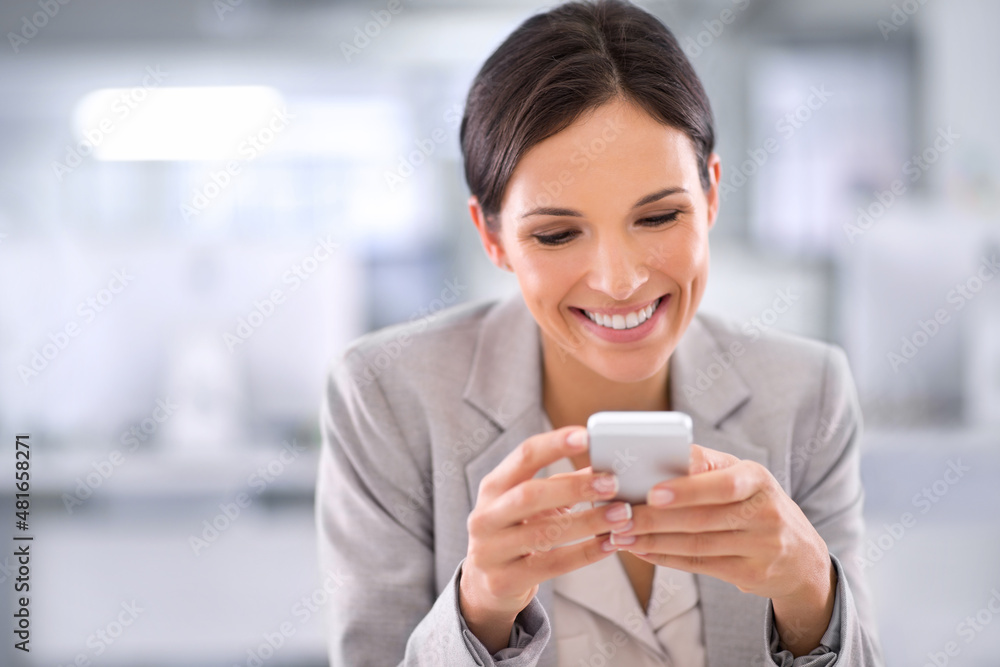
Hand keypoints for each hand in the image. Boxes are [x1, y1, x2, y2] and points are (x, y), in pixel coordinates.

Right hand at [459, 426, 631, 652]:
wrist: (486, 584)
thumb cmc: (516, 532)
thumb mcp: (529, 504)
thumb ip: (562, 484)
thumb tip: (603, 465)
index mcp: (493, 487)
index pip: (523, 457)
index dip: (554, 445)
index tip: (586, 435)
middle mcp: (485, 516)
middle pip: (529, 495)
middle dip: (573, 487)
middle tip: (612, 483)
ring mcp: (489, 551)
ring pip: (543, 533)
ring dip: (587, 522)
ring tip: (621, 515)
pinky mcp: (503, 581)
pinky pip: (550, 566)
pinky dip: (583, 554)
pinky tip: (608, 545)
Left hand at [610, 443, 835, 654]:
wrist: (801, 556)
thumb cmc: (754, 504)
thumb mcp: (742, 478)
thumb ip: (703, 468)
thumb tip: (649, 459)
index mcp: (757, 478)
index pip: (721, 481)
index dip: (685, 488)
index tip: (651, 491)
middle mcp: (764, 511)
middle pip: (702, 516)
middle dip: (655, 517)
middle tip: (621, 516)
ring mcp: (761, 546)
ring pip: (697, 543)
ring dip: (653, 540)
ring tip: (621, 535)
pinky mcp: (751, 573)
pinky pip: (700, 564)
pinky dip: (666, 558)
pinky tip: (641, 551)